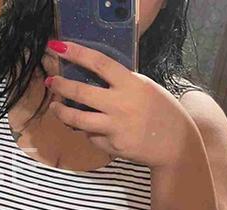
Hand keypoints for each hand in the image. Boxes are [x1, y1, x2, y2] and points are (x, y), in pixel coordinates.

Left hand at [45, 40, 195, 167]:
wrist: (175, 143)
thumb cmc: (161, 112)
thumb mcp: (145, 88)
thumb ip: (121, 84)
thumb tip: (92, 80)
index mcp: (131, 84)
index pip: (99, 63)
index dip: (77, 53)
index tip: (58, 47)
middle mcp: (121, 104)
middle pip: (81, 92)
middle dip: (61, 86)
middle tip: (51, 82)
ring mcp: (115, 127)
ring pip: (78, 119)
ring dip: (62, 113)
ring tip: (55, 108)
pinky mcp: (112, 146)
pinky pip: (92, 137)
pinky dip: (90, 133)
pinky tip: (94, 130)